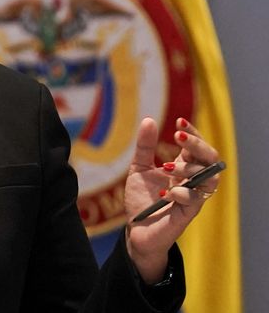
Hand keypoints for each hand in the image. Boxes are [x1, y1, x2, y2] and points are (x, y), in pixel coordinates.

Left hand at [123, 117, 220, 282]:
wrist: (135, 226)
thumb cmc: (141, 198)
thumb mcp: (139, 168)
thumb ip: (145, 146)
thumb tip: (149, 120)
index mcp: (184, 167)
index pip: (197, 147)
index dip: (193, 133)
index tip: (179, 121)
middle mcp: (193, 180)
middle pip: (210, 158)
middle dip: (197, 145)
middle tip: (178, 136)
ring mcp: (193, 197)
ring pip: (208, 178)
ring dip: (189, 168)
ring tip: (166, 167)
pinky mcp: (188, 213)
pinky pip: (195, 200)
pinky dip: (181, 193)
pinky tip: (164, 192)